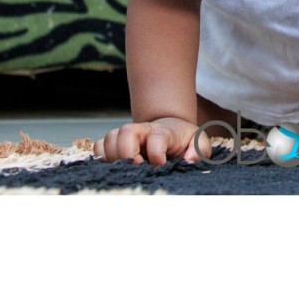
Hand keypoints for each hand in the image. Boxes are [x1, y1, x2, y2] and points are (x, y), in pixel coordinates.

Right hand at [93, 117, 210, 165]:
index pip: (156, 136)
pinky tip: (115, 167)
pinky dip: (101, 157)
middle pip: (126, 131)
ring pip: (109, 138)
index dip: (156, 152)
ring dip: (114, 156)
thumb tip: (190, 161)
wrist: (170, 129)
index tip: (160, 165)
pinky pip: (98, 146)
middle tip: (137, 167)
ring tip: (126, 169)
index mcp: (163, 131)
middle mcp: (142, 131)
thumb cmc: (183, 139)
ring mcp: (126, 136)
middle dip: (127, 152)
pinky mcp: (115, 144)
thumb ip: (199, 149)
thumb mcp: (198, 141)